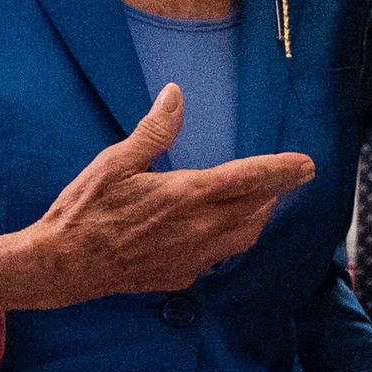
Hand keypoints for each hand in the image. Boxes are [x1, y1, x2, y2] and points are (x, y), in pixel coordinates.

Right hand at [0, 86, 313, 315]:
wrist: (64, 266)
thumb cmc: (86, 210)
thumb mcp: (116, 162)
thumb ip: (154, 130)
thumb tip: (175, 95)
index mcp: (187, 195)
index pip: (250, 179)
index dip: (283, 170)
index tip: (307, 164)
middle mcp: (199, 229)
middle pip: (255, 211)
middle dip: (272, 193)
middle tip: (281, 178)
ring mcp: (193, 258)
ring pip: (243, 238)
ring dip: (255, 217)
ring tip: (257, 201)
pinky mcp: (181, 276)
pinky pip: (218, 257)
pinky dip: (228, 240)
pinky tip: (214, 230)